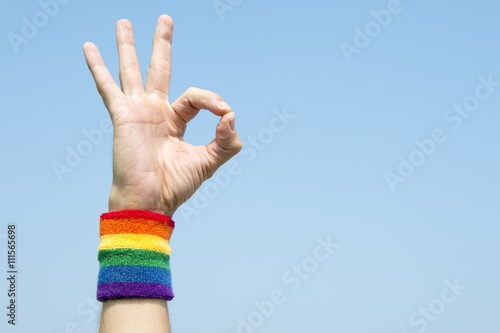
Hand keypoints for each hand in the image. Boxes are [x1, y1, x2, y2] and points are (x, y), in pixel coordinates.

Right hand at [82, 15, 241, 216]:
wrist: (150, 200)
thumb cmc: (176, 185)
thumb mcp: (208, 161)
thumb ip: (225, 141)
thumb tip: (231, 115)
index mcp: (174, 121)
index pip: (194, 97)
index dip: (212, 100)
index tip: (224, 113)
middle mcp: (155, 111)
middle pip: (160, 69)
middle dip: (162, 44)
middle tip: (166, 19)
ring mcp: (137, 110)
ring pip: (133, 70)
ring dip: (128, 45)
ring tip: (124, 21)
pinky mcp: (123, 115)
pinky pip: (108, 87)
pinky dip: (98, 67)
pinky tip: (89, 47)